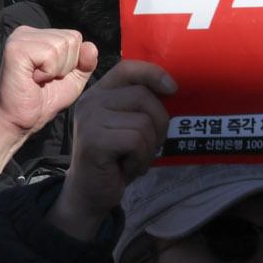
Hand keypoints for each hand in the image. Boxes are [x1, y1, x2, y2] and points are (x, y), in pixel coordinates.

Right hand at [50, 59, 176, 240]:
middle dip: (158, 124)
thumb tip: (173, 90)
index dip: (154, 74)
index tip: (172, 89)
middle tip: (148, 145)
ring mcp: (90, 120)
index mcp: (99, 93)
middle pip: (143, 96)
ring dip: (148, 147)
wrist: (89, 194)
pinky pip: (136, 141)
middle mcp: (91, 102)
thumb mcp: (127, 126)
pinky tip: (128, 167)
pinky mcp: (94, 141)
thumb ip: (140, 106)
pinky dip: (140, 159)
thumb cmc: (115, 160)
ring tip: (134, 158)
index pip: (128, 68)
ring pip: (143, 122)